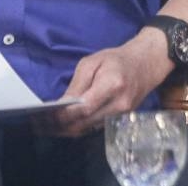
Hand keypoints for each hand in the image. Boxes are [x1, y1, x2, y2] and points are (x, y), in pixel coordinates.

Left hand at [45, 29, 171, 136]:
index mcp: (112, 85)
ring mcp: (122, 115)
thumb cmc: (117, 59)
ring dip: (67, 129)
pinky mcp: (121, 120)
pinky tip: (66, 123)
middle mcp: (119, 104)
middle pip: (84, 123)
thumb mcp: (93, 62)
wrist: (147, 63)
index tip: (44, 116)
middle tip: (40, 124)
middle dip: (60, 126)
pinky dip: (79, 127)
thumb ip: (77, 84)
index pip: (84, 108)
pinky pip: (95, 127)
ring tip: (48, 126)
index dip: (63, 115)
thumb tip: (61, 105)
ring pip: (88, 129)